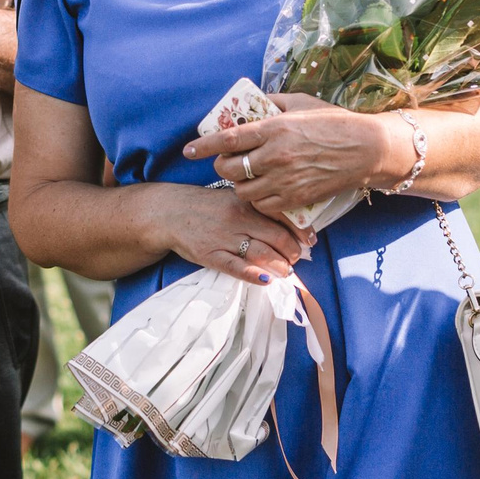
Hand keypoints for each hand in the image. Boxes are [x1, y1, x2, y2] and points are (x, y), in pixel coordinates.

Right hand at [156, 184, 316, 284]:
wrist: (170, 213)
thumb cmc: (207, 207)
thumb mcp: (233, 199)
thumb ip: (258, 210)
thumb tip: (290, 227)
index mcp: (245, 202)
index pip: (281, 216)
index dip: (300, 231)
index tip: (310, 241)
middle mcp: (237, 218)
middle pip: (276, 237)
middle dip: (292, 252)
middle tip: (297, 259)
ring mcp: (223, 238)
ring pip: (260, 254)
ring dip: (279, 266)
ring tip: (286, 272)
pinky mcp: (210, 255)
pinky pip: (236, 267)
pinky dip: (253, 275)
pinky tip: (265, 280)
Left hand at [184, 93, 389, 216]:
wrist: (366, 149)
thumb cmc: (334, 122)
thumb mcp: (301, 103)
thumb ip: (272, 103)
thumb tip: (251, 104)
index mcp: (274, 128)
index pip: (227, 139)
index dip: (203, 146)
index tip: (189, 151)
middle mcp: (275, 155)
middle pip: (230, 168)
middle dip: (222, 166)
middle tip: (226, 162)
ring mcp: (285, 179)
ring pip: (243, 191)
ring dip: (239, 185)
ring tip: (246, 177)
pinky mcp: (296, 198)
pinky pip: (263, 205)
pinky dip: (258, 200)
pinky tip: (263, 190)